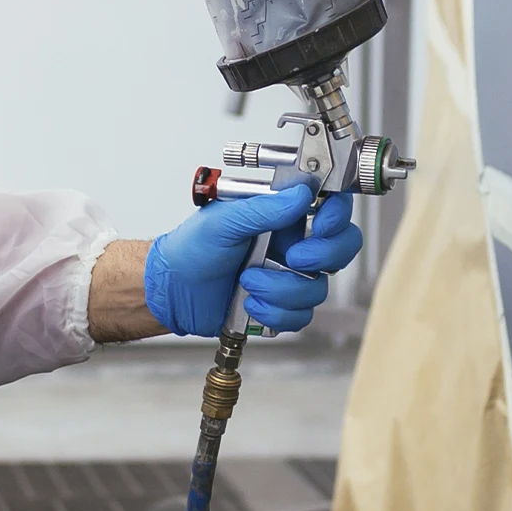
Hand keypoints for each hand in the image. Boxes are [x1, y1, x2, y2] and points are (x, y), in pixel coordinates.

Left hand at [143, 186, 362, 335]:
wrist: (171, 291)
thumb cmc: (190, 250)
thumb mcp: (222, 221)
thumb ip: (263, 208)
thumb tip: (300, 194)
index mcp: (283, 218)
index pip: (332, 209)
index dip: (338, 216)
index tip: (322, 224)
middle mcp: (292, 246)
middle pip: (340, 250)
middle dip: (321, 257)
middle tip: (290, 259)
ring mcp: (289, 278)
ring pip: (318, 289)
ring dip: (282, 290)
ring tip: (249, 284)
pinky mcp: (282, 306)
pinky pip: (302, 316)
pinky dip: (275, 313)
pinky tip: (251, 305)